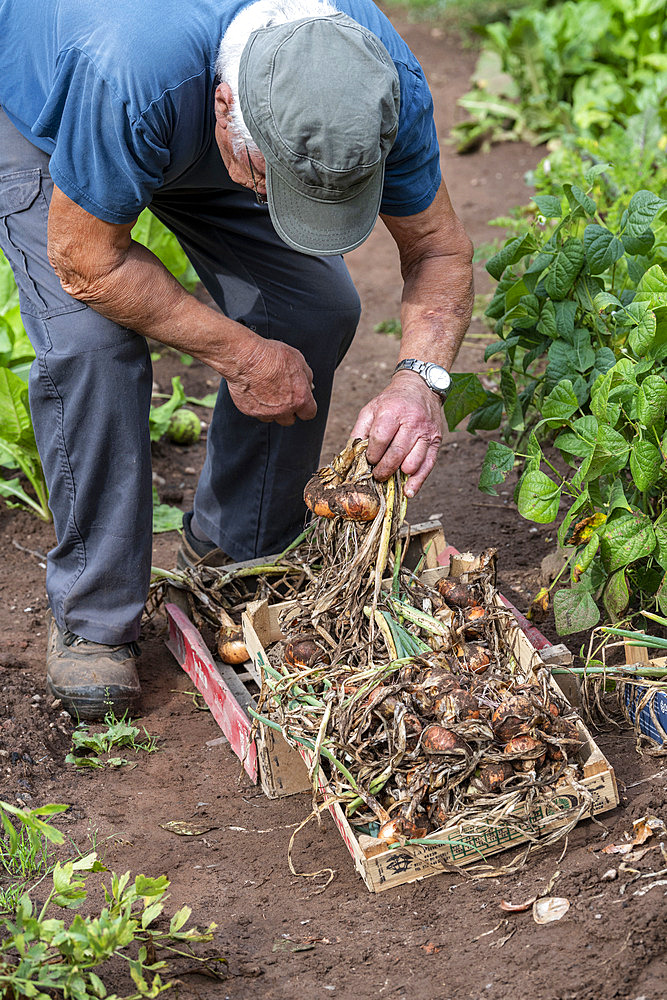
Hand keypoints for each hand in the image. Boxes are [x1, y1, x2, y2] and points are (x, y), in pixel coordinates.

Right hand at [226, 337, 316, 425]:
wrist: (244, 358)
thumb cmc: (270, 356)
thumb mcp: (298, 360)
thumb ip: (306, 376)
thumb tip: (309, 385)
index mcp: (300, 398)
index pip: (309, 413)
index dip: (306, 407)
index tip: (301, 400)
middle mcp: (284, 409)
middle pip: (290, 420)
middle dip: (288, 410)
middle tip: (283, 395)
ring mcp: (266, 412)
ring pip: (272, 418)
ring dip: (272, 409)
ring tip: (267, 391)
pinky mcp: (250, 411)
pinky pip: (257, 413)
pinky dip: (257, 405)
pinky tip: (255, 391)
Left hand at [352, 371, 442, 496]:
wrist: (420, 387)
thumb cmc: (393, 401)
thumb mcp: (371, 409)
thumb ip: (360, 431)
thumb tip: (351, 455)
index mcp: (392, 411)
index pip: (381, 439)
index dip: (373, 454)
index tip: (369, 460)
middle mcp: (412, 421)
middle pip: (397, 453)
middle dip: (384, 469)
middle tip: (377, 475)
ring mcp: (426, 432)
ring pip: (413, 462)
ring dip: (400, 474)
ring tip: (391, 476)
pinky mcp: (437, 440)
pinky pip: (429, 464)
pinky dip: (418, 480)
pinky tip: (409, 490)